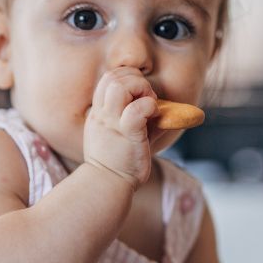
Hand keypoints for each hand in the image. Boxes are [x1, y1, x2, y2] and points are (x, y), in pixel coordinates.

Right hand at [83, 67, 159, 188]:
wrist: (106, 185)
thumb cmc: (117, 162)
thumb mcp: (119, 134)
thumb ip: (135, 118)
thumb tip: (163, 107)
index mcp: (99, 112)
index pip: (108, 78)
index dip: (127, 78)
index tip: (140, 94)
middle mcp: (102, 114)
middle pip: (112, 77)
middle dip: (136, 80)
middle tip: (147, 98)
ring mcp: (113, 123)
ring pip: (120, 87)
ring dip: (141, 88)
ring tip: (150, 104)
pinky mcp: (128, 134)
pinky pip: (138, 109)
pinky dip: (150, 106)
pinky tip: (154, 115)